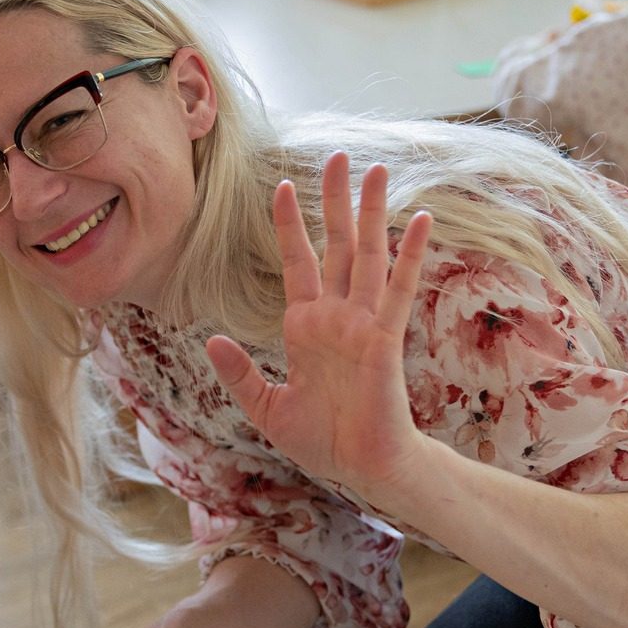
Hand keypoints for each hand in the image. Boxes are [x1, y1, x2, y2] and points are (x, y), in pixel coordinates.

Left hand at [205, 156, 433, 506]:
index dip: (290, 226)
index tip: (281, 185)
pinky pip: (397, 290)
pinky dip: (408, 255)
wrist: (360, 471)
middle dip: (334, 202)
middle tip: (338, 157)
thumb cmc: (321, 442)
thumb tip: (210, 340)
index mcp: (305, 327)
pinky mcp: (385, 338)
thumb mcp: (265, 407)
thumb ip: (239, 373)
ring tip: (377, 171)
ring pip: (366, 255)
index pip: (297, 262)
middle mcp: (336, 315)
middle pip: (335, 245)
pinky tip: (417, 221)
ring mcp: (362, 323)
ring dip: (371, 214)